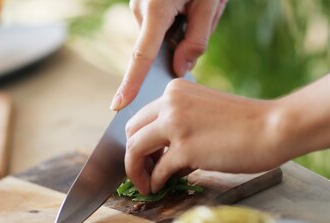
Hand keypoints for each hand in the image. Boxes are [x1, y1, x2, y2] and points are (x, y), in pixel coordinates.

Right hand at [110, 0, 227, 110]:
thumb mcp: (211, 3)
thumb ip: (196, 41)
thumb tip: (179, 70)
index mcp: (156, 8)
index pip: (141, 56)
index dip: (131, 83)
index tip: (118, 104)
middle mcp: (140, 7)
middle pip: (155, 47)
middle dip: (179, 46)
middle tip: (201, 16)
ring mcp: (138, 3)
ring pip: (158, 36)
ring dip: (179, 31)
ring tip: (197, 3)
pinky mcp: (141, 1)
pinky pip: (156, 24)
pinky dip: (173, 23)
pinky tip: (187, 3)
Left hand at [124, 75, 329, 194]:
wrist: (274, 128)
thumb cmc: (247, 124)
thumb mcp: (206, 112)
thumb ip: (182, 124)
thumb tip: (163, 156)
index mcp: (175, 90)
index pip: (141, 117)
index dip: (139, 140)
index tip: (145, 157)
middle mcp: (170, 103)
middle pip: (132, 132)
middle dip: (133, 156)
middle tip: (142, 173)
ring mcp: (175, 125)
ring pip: (135, 150)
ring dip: (136, 171)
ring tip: (146, 184)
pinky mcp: (184, 149)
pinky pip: (157, 170)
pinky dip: (154, 182)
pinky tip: (160, 188)